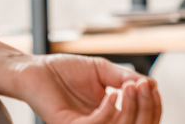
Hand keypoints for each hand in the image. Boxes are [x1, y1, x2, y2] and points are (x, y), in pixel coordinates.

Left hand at [14, 54, 161, 123]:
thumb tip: (152, 85)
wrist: (33, 67)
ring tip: (130, 86)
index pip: (142, 121)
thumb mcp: (102, 71)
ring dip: (131, 109)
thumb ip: (125, 78)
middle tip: (144, 86)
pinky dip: (109, 112)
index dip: (152, 107)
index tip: (151, 85)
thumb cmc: (64, 70)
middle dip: (146, 109)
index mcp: (110, 117)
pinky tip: (112, 95)